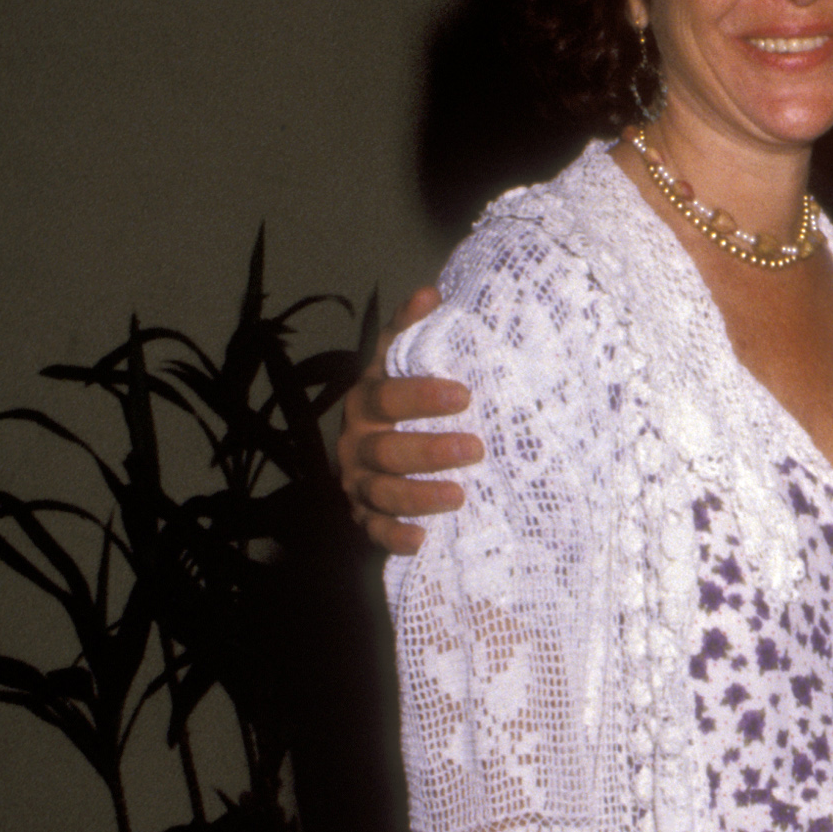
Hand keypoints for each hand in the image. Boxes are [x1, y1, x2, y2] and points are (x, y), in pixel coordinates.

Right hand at [337, 285, 484, 554]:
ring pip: (381, 492)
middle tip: (475, 448)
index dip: (421, 396)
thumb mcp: (404, 363)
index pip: (387, 395)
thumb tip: (431, 292)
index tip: (463, 395)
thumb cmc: (401, 404)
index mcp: (368, 399)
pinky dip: (395, 537)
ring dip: (419, 496)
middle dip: (429, 451)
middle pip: (385, 449)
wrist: (379, 454)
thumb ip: (413, 331)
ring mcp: (358, 481)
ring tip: (458, 496)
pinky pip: (374, 531)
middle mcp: (357, 441)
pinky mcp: (364, 516)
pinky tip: (421, 539)